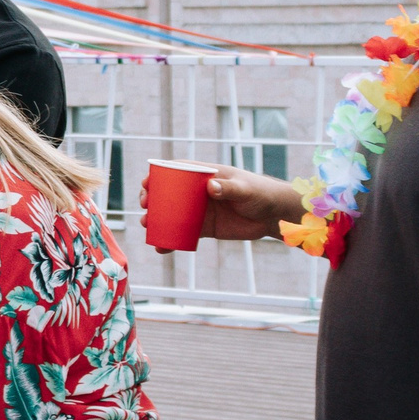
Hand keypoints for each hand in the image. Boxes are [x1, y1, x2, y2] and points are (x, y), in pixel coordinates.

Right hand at [140, 163, 297, 242]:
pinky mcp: (204, 228)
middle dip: (151, 199)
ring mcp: (199, 210)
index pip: (175, 171)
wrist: (273, 216)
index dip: (157, 176)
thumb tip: (210, 187)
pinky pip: (182, 233)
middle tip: (145, 207)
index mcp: (204, 175)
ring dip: (156, 219)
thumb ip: (228, 187)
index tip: (147, 183)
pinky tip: (161, 247)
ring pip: (171, 214)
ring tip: (147, 226)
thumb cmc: (261, 194)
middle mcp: (197, 192)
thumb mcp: (244, 188)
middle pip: (167, 193)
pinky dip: (170, 240)